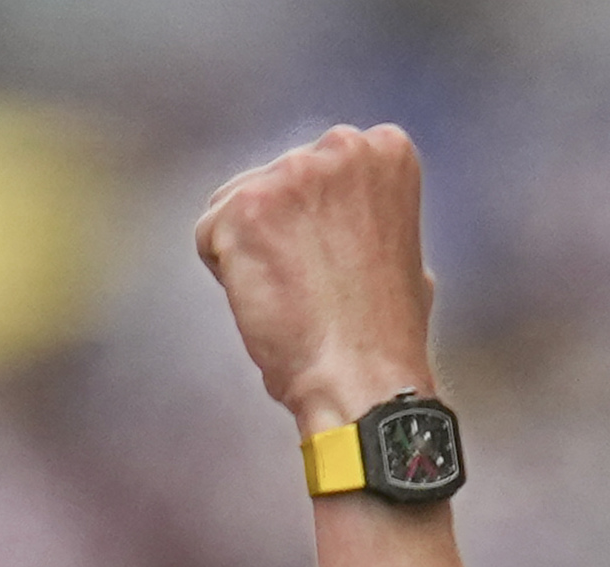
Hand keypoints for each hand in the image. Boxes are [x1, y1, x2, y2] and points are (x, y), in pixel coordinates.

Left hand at [195, 124, 436, 434]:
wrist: (363, 376)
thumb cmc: (383, 332)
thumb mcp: (401, 247)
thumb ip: (368, 214)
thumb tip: (349, 220)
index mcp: (384, 149)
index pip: (311, 171)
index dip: (313, 227)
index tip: (338, 265)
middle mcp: (341, 146)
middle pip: (269, 183)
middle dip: (278, 234)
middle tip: (311, 287)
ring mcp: (292, 173)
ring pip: (233, 209)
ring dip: (249, 254)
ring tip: (294, 294)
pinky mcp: (246, 207)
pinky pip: (208, 237)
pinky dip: (227, 276)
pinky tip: (270, 299)